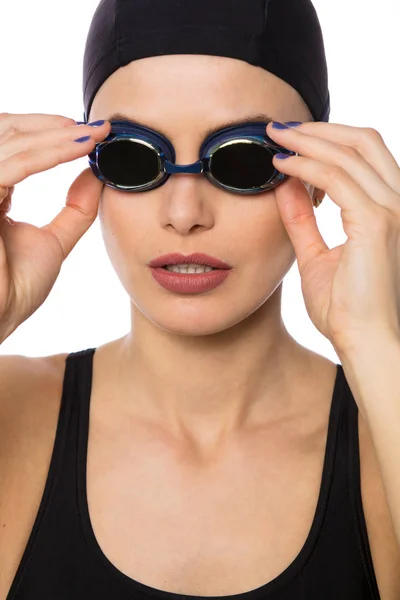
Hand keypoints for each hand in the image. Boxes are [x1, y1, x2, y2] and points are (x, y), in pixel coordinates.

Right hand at [0, 113, 110, 342]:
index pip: (14, 146)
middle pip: (8, 132)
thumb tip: (96, 177)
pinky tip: (80, 147)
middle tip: (96, 128)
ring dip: (56, 134)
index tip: (92, 135)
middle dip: (53, 125)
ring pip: (11, 140)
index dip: (50, 134)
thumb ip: (75, 210)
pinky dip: (49, 152)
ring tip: (93, 134)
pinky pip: (13, 165)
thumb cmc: (13, 290)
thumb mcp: (53, 242)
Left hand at [266, 120, 399, 354]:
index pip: (364, 155)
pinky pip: (337, 178)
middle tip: (278, 128)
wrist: (364, 342)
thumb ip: (302, 220)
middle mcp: (398, 203)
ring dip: (307, 140)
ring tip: (274, 138)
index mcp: (388, 209)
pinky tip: (281, 166)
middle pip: (362, 141)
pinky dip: (306, 165)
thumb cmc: (346, 309)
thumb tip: (285, 187)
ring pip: (349, 152)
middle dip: (318, 128)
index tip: (289, 139)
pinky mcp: (376, 223)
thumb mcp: (315, 255)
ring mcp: (392, 210)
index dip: (327, 138)